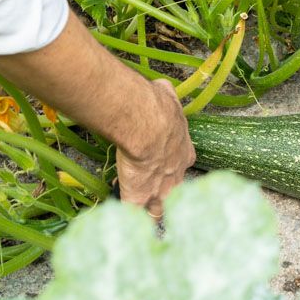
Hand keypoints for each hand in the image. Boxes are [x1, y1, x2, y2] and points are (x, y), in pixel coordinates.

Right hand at [115, 80, 195, 219]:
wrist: (147, 123)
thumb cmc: (158, 107)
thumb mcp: (167, 98)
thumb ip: (165, 97)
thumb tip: (161, 87)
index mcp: (185, 153)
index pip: (180, 167)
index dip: (168, 168)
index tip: (156, 163)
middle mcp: (176, 176)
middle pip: (173, 196)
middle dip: (163, 197)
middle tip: (149, 193)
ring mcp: (159, 190)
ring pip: (156, 212)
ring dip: (146, 210)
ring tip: (135, 212)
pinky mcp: (138, 197)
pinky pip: (131, 212)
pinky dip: (123, 212)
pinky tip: (115, 210)